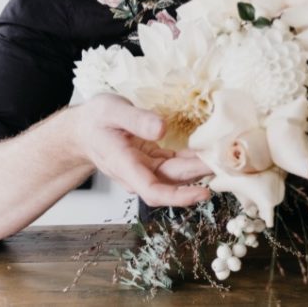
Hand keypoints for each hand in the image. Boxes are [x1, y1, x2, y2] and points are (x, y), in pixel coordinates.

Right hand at [74, 94, 211, 206]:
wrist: (83, 130)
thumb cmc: (95, 120)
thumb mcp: (112, 110)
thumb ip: (137, 120)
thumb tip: (162, 128)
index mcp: (124, 165)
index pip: (153, 190)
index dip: (179, 196)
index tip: (203, 193)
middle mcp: (136, 173)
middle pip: (171, 182)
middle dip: (199, 176)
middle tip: (225, 163)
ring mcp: (144, 169)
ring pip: (175, 175)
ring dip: (198, 169)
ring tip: (222, 157)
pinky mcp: (151, 162)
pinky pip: (174, 165)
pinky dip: (191, 160)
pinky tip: (207, 152)